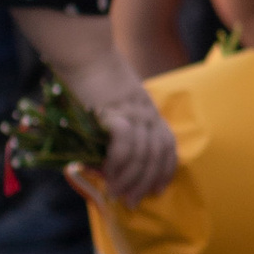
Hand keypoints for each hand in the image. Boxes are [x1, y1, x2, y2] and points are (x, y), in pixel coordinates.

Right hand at [44, 37, 177, 202]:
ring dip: (131, 178)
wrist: (86, 52)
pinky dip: (119, 161)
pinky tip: (107, 172)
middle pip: (158, 154)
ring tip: (117, 193)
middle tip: (132, 202)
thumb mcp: (113, 102)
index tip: (157, 190)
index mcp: (150, 111)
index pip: (168, 145)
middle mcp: (148, 113)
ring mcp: (135, 112)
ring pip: (143, 153)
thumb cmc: (93, 76)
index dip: (166, 170)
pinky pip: (125, 143)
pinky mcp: (117, 111)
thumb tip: (101, 158)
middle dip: (147, 182)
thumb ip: (115, 126)